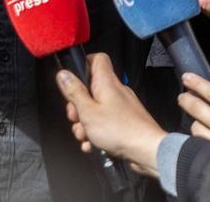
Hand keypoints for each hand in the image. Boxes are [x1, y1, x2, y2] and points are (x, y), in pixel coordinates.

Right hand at [56, 52, 167, 174]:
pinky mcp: (125, 121)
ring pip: (96, 109)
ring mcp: (121, 106)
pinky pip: (105, 122)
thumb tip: (63, 74)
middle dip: (78, 106)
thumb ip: (74, 92)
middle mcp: (115, 90)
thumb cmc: (118, 129)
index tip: (72, 80)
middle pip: (91, 89)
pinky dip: (96, 132)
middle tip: (75, 118)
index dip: (83, 64)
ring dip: (85, 123)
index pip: (97, 59)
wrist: (146, 150)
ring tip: (84, 136)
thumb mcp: (88, 111)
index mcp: (106, 82)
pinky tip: (92, 145)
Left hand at [177, 73, 209, 140]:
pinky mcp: (208, 156)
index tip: (187, 77)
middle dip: (186, 99)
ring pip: (195, 126)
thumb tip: (205, 93)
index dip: (198, 83)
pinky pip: (194, 143)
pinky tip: (203, 143)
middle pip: (199, 107)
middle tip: (182, 97)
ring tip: (202, 127)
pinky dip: (196, 141)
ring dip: (195, 124)